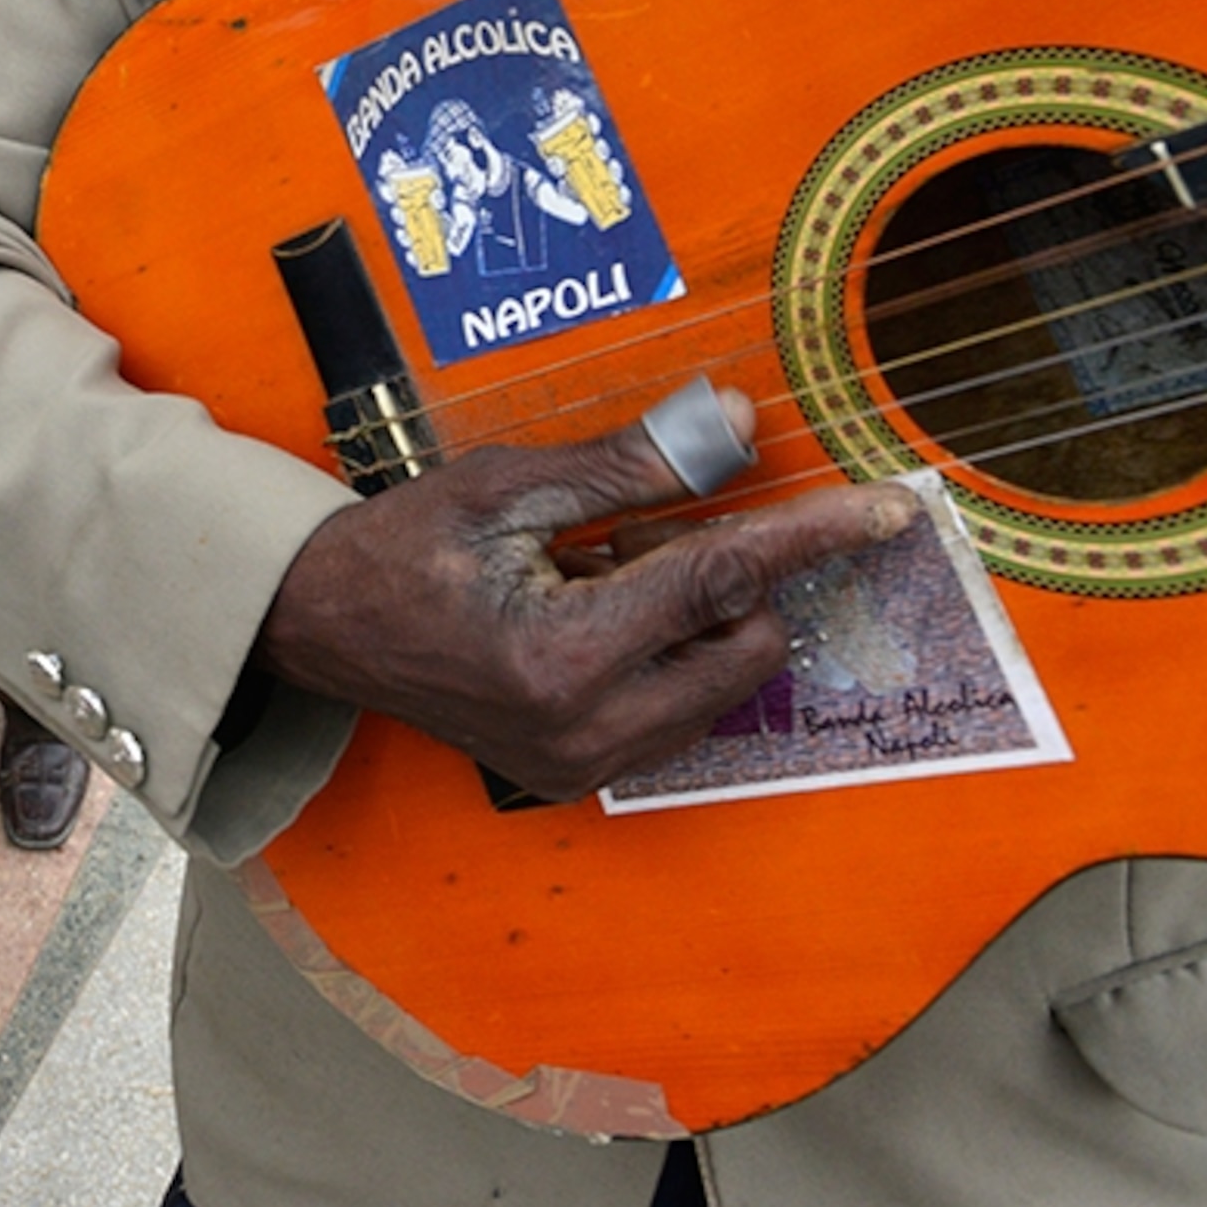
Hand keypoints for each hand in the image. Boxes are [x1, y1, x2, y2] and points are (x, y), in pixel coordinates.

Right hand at [256, 389, 918, 800]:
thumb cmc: (402, 544)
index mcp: (565, 655)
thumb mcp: (510, 485)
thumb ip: (633, 466)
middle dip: (721, 578)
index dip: (808, 532)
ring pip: (723, 683)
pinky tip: (588, 621)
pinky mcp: (577, 778)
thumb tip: (741, 428)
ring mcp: (582, 766)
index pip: (722, 578)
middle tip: (623, 539)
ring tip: (592, 580)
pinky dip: (665, 657)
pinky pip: (680, 712)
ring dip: (692, 620)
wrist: (321, 627)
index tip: (886, 509)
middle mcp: (585, 730)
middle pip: (745, 642)